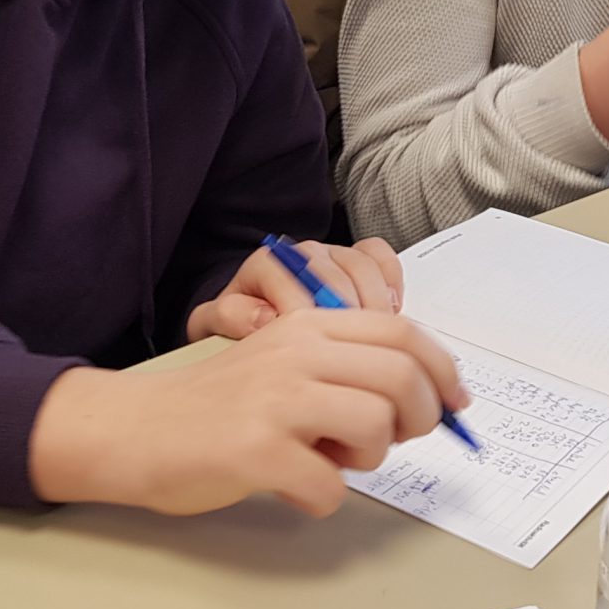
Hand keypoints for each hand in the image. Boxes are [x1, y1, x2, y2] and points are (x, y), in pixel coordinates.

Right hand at [26, 311, 469, 516]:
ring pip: (374, 426)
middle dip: (417, 417)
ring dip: (367, 459)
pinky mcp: (255, 450)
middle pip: (402, 376)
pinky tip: (290, 485)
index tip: (454, 404)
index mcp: (306, 327)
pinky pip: (329, 486)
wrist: (135, 429)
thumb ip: (342, 367)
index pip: (402, 332)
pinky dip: (321, 498)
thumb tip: (423, 399)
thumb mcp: (282, 362)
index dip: (442, 370)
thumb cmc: (217, 406)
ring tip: (329, 460)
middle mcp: (295, 353)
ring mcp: (275, 400)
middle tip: (391, 441)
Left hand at [188, 237, 403, 340]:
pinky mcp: (362, 261)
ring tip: (370, 342)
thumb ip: (227, 317)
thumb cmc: (243, 327)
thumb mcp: (217, 327)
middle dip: (343, 316)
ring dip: (371, 306)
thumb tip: (265, 317)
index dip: (305, 317)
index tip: (311, 349)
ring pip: (364, 266)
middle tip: (349, 353)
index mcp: (267, 265)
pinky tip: (386, 314)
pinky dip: (391, 283)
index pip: (292, 280)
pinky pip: (383, 258)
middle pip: (335, 274)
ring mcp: (335, 255)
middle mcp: (303, 255)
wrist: (258, 318)